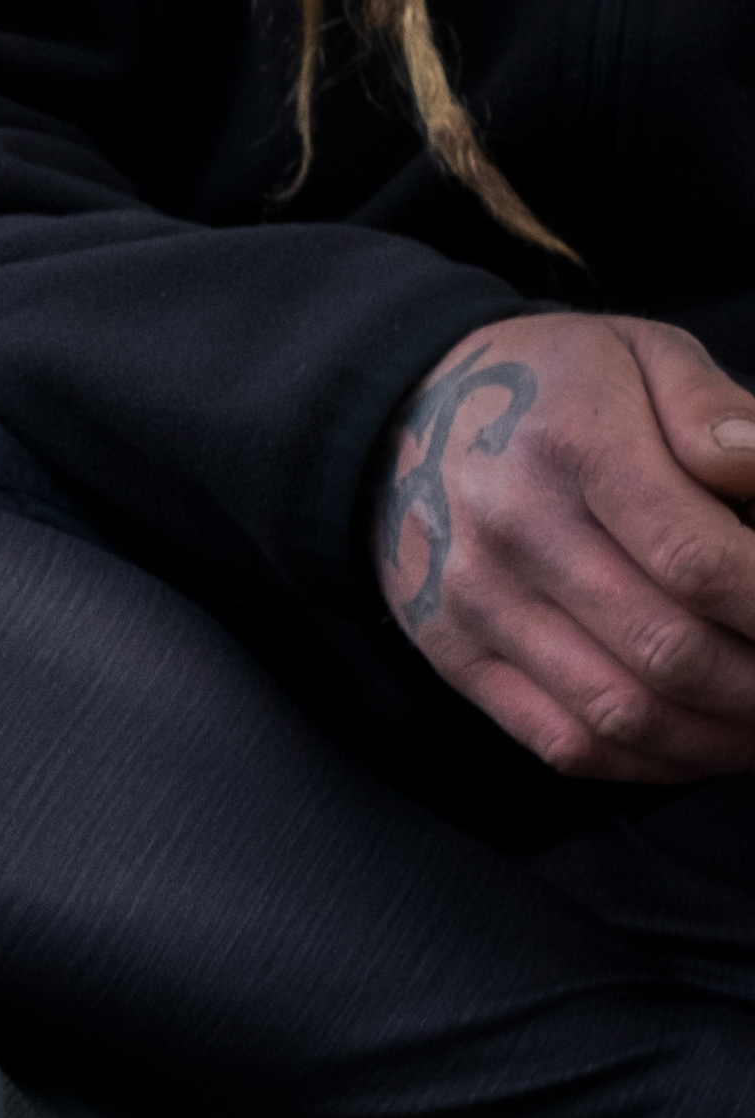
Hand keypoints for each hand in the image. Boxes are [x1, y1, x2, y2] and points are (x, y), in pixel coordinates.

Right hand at [371, 311, 754, 780]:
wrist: (398, 421)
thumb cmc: (552, 387)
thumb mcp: (643, 354)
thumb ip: (717, 412)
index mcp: (572, 445)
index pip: (698, 560)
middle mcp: (514, 533)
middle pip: (668, 649)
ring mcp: (477, 606)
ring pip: (621, 712)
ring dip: (719, 736)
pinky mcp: (457, 657)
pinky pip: (563, 742)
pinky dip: (650, 763)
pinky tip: (704, 743)